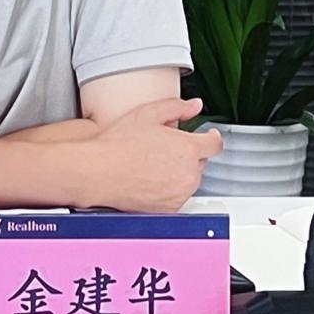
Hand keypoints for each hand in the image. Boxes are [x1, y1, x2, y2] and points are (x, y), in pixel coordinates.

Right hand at [82, 97, 221, 212]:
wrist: (98, 173)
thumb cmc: (118, 144)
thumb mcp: (148, 114)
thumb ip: (177, 106)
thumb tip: (194, 105)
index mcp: (188, 148)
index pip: (215, 143)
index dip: (211, 137)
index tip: (206, 136)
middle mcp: (189, 173)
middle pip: (201, 161)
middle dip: (188, 153)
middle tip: (163, 148)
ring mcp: (180, 192)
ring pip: (190, 179)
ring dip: (180, 171)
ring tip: (153, 163)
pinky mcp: (170, 208)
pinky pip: (178, 195)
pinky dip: (169, 188)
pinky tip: (150, 179)